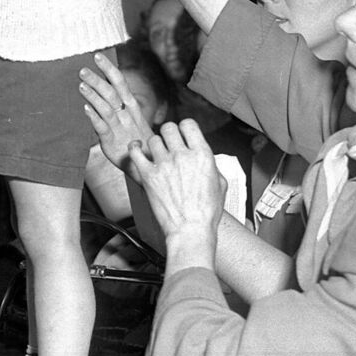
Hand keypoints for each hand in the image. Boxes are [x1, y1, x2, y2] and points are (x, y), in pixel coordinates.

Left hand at [80, 51, 154, 176]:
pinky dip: (94, 117)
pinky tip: (85, 108)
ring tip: (81, 85)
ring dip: (93, 96)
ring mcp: (119, 127)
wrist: (146, 164)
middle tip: (82, 69)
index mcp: (131, 106)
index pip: (120, 82)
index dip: (108, 69)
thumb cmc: (136, 139)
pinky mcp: (111, 141)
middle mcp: (126, 114)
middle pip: (111, 93)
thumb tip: (104, 88)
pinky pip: (102, 127)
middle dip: (97, 79)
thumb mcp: (132, 118)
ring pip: (106, 108)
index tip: (97, 55)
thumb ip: (119, 104)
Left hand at [126, 120, 224, 245]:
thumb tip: (204, 158)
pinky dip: (134, 147)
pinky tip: (136, 148)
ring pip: (153, 139)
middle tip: (169, 142)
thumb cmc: (206, 213)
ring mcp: (164, 164)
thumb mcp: (221, 184)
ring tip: (157, 154)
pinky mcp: (148, 175)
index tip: (183, 133)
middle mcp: (182, 156)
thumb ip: (211, 166)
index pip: (189, 125)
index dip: (184, 127)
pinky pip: (135, 152)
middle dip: (169, 133)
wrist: (191, 230)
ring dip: (155, 145)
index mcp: (203, 155)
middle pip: (169, 128)